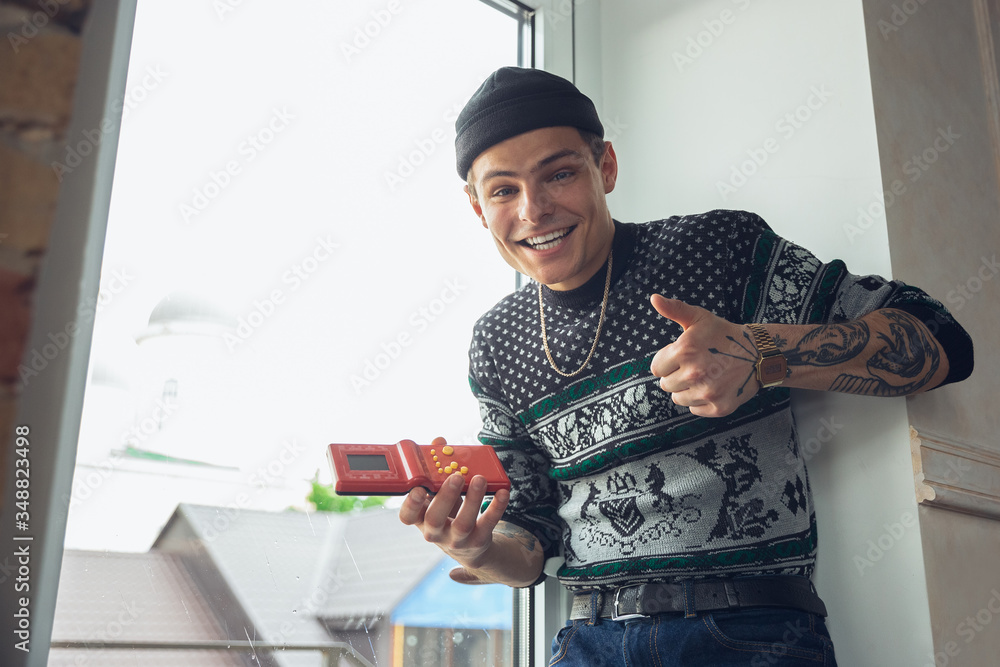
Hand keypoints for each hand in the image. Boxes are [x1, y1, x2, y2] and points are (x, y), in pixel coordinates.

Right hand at [398, 437, 510, 583]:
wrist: (468, 547)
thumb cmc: (448, 513)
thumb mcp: (438, 494)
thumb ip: (436, 468)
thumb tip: (439, 441)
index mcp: (420, 518)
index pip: (407, 516)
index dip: (410, 504)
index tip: (418, 489)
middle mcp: (435, 531)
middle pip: (435, 519)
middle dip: (445, 496)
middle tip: (456, 477)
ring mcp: (457, 539)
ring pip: (463, 523)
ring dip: (472, 500)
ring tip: (480, 479)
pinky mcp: (478, 541)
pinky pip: (488, 524)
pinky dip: (496, 508)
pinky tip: (502, 492)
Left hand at [649, 294, 758, 417]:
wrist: (759, 354)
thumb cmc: (723, 334)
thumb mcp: (699, 318)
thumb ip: (675, 309)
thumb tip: (654, 298)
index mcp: (684, 351)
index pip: (656, 368)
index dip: (667, 362)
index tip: (682, 357)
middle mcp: (694, 373)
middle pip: (666, 385)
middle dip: (676, 375)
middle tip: (696, 366)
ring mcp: (707, 392)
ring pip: (678, 398)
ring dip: (687, 389)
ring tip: (704, 376)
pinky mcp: (719, 408)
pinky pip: (694, 409)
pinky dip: (700, 401)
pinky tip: (713, 387)